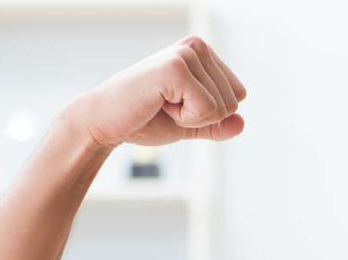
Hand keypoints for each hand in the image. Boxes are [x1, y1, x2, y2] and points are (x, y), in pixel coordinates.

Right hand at [63, 36, 245, 149]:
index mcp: (202, 53)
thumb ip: (217, 124)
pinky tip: (158, 104)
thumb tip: (242, 123)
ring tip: (160, 104)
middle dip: (201, 117)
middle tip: (166, 106)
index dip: (210, 113)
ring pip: (222, 108)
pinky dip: (184, 119)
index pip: (238, 95)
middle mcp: (196, 46)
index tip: (177, 105)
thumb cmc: (144, 119)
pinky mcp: (176, 67)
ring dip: (190, 118)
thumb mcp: (190, 124)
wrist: (105, 122)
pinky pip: (207, 109)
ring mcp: (186, 53)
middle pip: (233, 103)